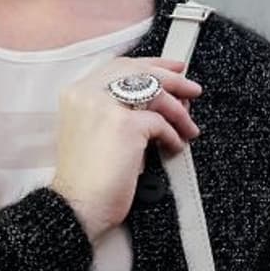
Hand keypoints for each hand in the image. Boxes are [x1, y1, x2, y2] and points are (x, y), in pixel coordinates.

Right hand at [49, 56, 201, 242]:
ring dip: (179, 111)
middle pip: (140, 71)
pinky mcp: (124, 125)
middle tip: (192, 89)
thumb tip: (157, 98)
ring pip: (155, 92)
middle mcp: (88, 93)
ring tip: (188, 127)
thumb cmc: (85, 179)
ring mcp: (105, 106)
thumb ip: (114, 110)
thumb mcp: (92, 132)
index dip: (151, 64)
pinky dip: (172, 136)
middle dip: (173, 79)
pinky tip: (173, 146)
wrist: (77, 205)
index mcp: (77, 93)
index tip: (173, 69)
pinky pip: (160, 123)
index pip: (120, 65)